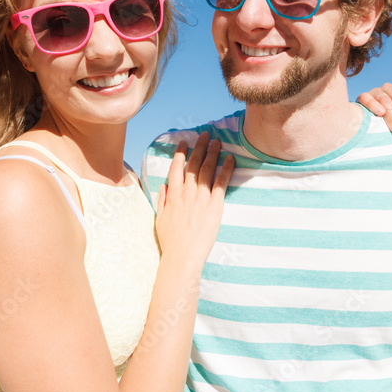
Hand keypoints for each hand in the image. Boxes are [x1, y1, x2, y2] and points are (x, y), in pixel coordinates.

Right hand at [155, 132, 234, 265]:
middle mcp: (187, 193)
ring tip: (217, 141)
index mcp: (173, 195)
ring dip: (212, 153)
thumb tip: (163, 186)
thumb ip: (162, 201)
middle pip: (193, 164)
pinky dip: (226, 169)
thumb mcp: (160, 219)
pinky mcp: (215, 205)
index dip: (180, 154)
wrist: (182, 256)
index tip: (184, 142)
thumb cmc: (171, 241)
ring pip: (207, 169)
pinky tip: (230, 159)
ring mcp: (201, 198)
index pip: (176, 168)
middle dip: (199, 147)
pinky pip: (221, 183)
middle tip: (204, 134)